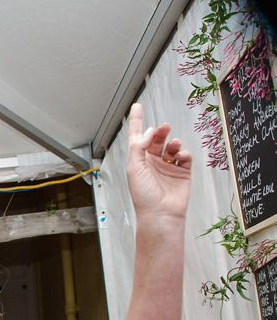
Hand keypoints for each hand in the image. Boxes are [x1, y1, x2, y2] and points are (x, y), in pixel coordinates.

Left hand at [125, 102, 191, 219]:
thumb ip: (139, 147)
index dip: (137, 121)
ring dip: (173, 142)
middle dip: (161, 131)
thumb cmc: (143, 195)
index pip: (137, 136)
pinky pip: (185, 157)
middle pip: (157, 139)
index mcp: (138, 160)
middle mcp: (152, 162)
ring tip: (173, 145)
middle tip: (164, 128)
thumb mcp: (134, 168)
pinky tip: (180, 157)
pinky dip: (183, 153)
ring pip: (172, 146)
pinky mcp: (182, 172)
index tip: (137, 106)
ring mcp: (167, 166)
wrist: (160, 213)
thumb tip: (150, 131)